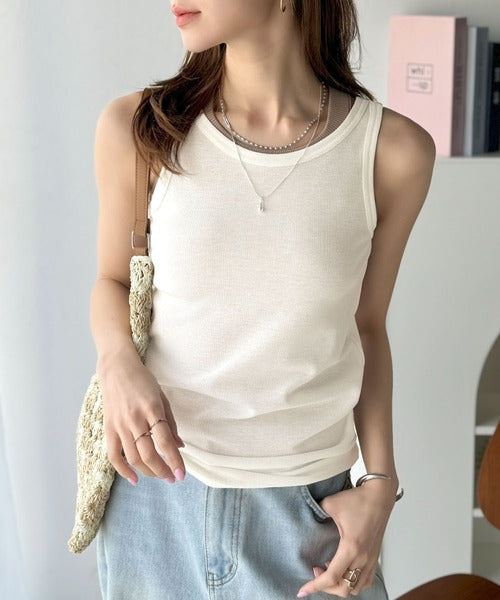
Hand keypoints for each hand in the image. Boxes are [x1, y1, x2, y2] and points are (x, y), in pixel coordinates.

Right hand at [98, 346, 185, 484]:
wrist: (117, 368)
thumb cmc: (143, 381)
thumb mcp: (162, 396)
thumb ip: (170, 422)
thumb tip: (179, 445)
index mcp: (152, 409)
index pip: (165, 441)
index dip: (174, 460)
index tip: (181, 474)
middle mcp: (135, 419)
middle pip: (149, 454)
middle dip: (162, 470)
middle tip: (172, 478)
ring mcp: (120, 425)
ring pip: (133, 458)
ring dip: (148, 472)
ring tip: (160, 476)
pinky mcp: (109, 428)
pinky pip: (114, 455)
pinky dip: (123, 470)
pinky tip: (134, 479)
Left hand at [296, 481, 395, 597]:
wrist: (379, 495)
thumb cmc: (358, 499)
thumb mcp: (330, 503)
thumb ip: (316, 511)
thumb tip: (307, 516)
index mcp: (351, 547)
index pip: (332, 577)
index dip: (315, 586)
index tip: (302, 590)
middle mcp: (363, 558)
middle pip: (344, 588)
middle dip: (326, 587)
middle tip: (315, 572)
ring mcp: (371, 559)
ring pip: (356, 588)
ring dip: (340, 585)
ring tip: (329, 569)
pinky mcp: (375, 557)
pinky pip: (365, 581)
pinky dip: (353, 582)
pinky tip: (344, 569)